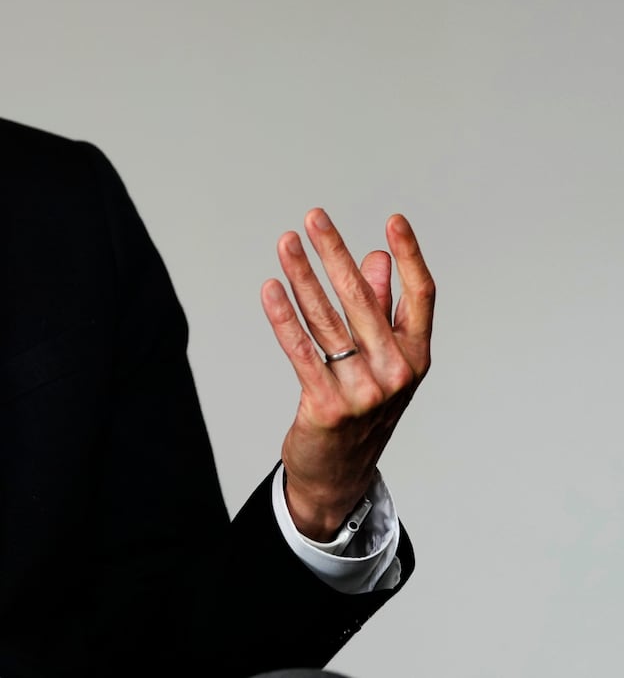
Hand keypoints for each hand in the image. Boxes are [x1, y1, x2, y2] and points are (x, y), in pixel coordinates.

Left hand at [260, 209, 434, 539]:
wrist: (339, 474)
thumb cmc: (363, 408)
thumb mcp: (383, 361)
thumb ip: (382, 310)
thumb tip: (377, 258)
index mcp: (416, 356)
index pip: (421, 296)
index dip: (410, 256)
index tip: (394, 220)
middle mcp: (396, 372)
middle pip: (363, 298)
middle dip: (335, 252)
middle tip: (314, 217)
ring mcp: (363, 391)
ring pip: (326, 319)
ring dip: (302, 275)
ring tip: (286, 243)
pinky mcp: (327, 406)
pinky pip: (301, 351)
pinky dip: (283, 317)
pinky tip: (271, 288)